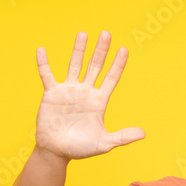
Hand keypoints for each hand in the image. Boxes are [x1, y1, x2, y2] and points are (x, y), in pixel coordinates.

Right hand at [34, 30, 144, 160]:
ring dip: (79, 50)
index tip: (124, 49)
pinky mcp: (51, 94)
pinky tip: (42, 50)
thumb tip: (143, 134)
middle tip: (107, 33)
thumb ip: (122, 137)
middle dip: (101, 51)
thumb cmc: (81, 148)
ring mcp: (68, 90)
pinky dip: (44, 64)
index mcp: (99, 101)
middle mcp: (85, 92)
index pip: (111, 78)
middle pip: (95, 66)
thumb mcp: (104, 143)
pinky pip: (47, 75)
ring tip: (84, 34)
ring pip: (74, 65)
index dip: (118, 64)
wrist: (57, 151)